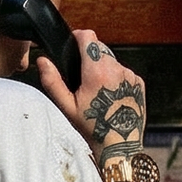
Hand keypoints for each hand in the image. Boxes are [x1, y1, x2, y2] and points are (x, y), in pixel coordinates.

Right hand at [35, 31, 147, 167]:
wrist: (120, 145)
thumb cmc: (92, 128)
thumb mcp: (67, 107)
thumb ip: (52, 81)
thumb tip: (42, 61)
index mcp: (96, 71)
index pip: (88, 36)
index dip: (78, 37)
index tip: (74, 44)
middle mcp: (116, 68)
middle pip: (99, 48)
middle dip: (90, 58)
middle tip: (84, 80)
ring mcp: (130, 75)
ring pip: (112, 61)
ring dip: (104, 69)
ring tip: (98, 93)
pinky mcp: (139, 82)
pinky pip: (124, 72)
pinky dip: (117, 79)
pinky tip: (112, 98)